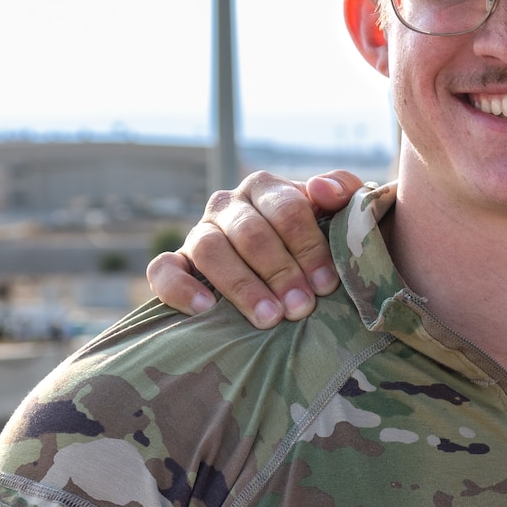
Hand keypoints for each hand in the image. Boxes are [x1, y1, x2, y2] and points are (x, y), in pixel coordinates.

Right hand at [145, 171, 366, 326]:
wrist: (285, 270)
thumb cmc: (317, 241)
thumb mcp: (338, 213)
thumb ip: (343, 190)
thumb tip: (322, 189)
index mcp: (265, 188)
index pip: (287, 209)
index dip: (308, 246)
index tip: (326, 283)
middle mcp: (227, 205)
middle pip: (250, 232)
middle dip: (280, 272)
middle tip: (301, 308)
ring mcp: (198, 233)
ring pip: (209, 249)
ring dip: (241, 286)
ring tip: (269, 318)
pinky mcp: (173, 263)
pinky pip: (163, 269)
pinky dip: (180, 287)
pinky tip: (205, 309)